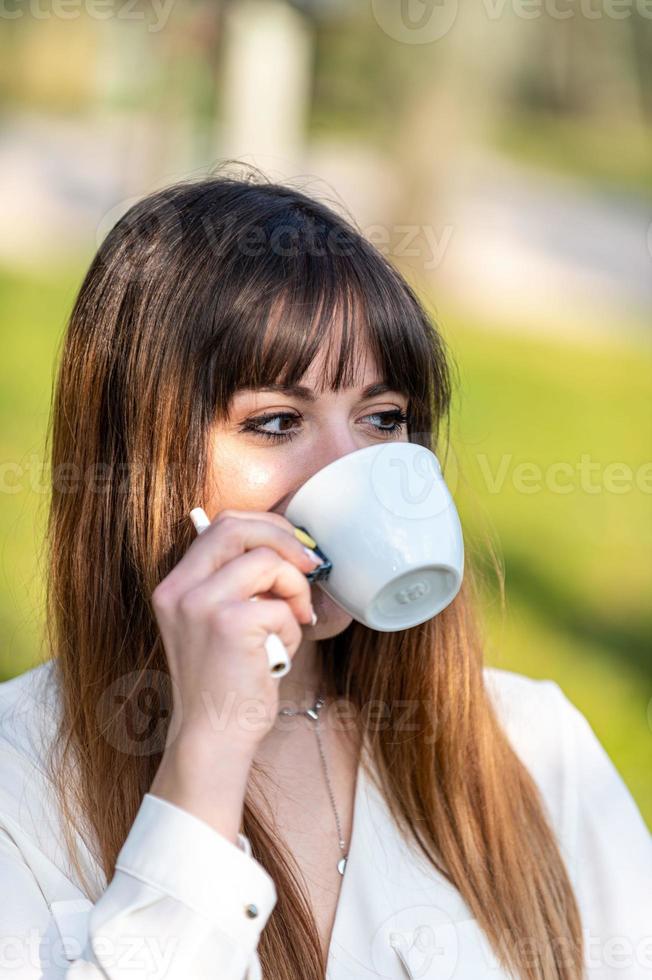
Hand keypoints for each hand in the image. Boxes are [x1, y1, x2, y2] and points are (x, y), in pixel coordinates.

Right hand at [151, 508, 322, 755]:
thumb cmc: (225, 685)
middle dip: (284, 540)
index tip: (292, 548)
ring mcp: (201, 605)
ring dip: (295, 590)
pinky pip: (280, 606)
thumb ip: (236, 585)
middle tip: (309, 566)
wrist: (212, 739)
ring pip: (268, 562)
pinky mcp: (229, 624)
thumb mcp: (215, 625)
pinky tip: (278, 655)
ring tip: (293, 622)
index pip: (220, 526)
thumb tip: (286, 550)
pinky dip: (291, 629)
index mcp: (175, 586)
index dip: (264, 527)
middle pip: (238, 527)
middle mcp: (180, 590)